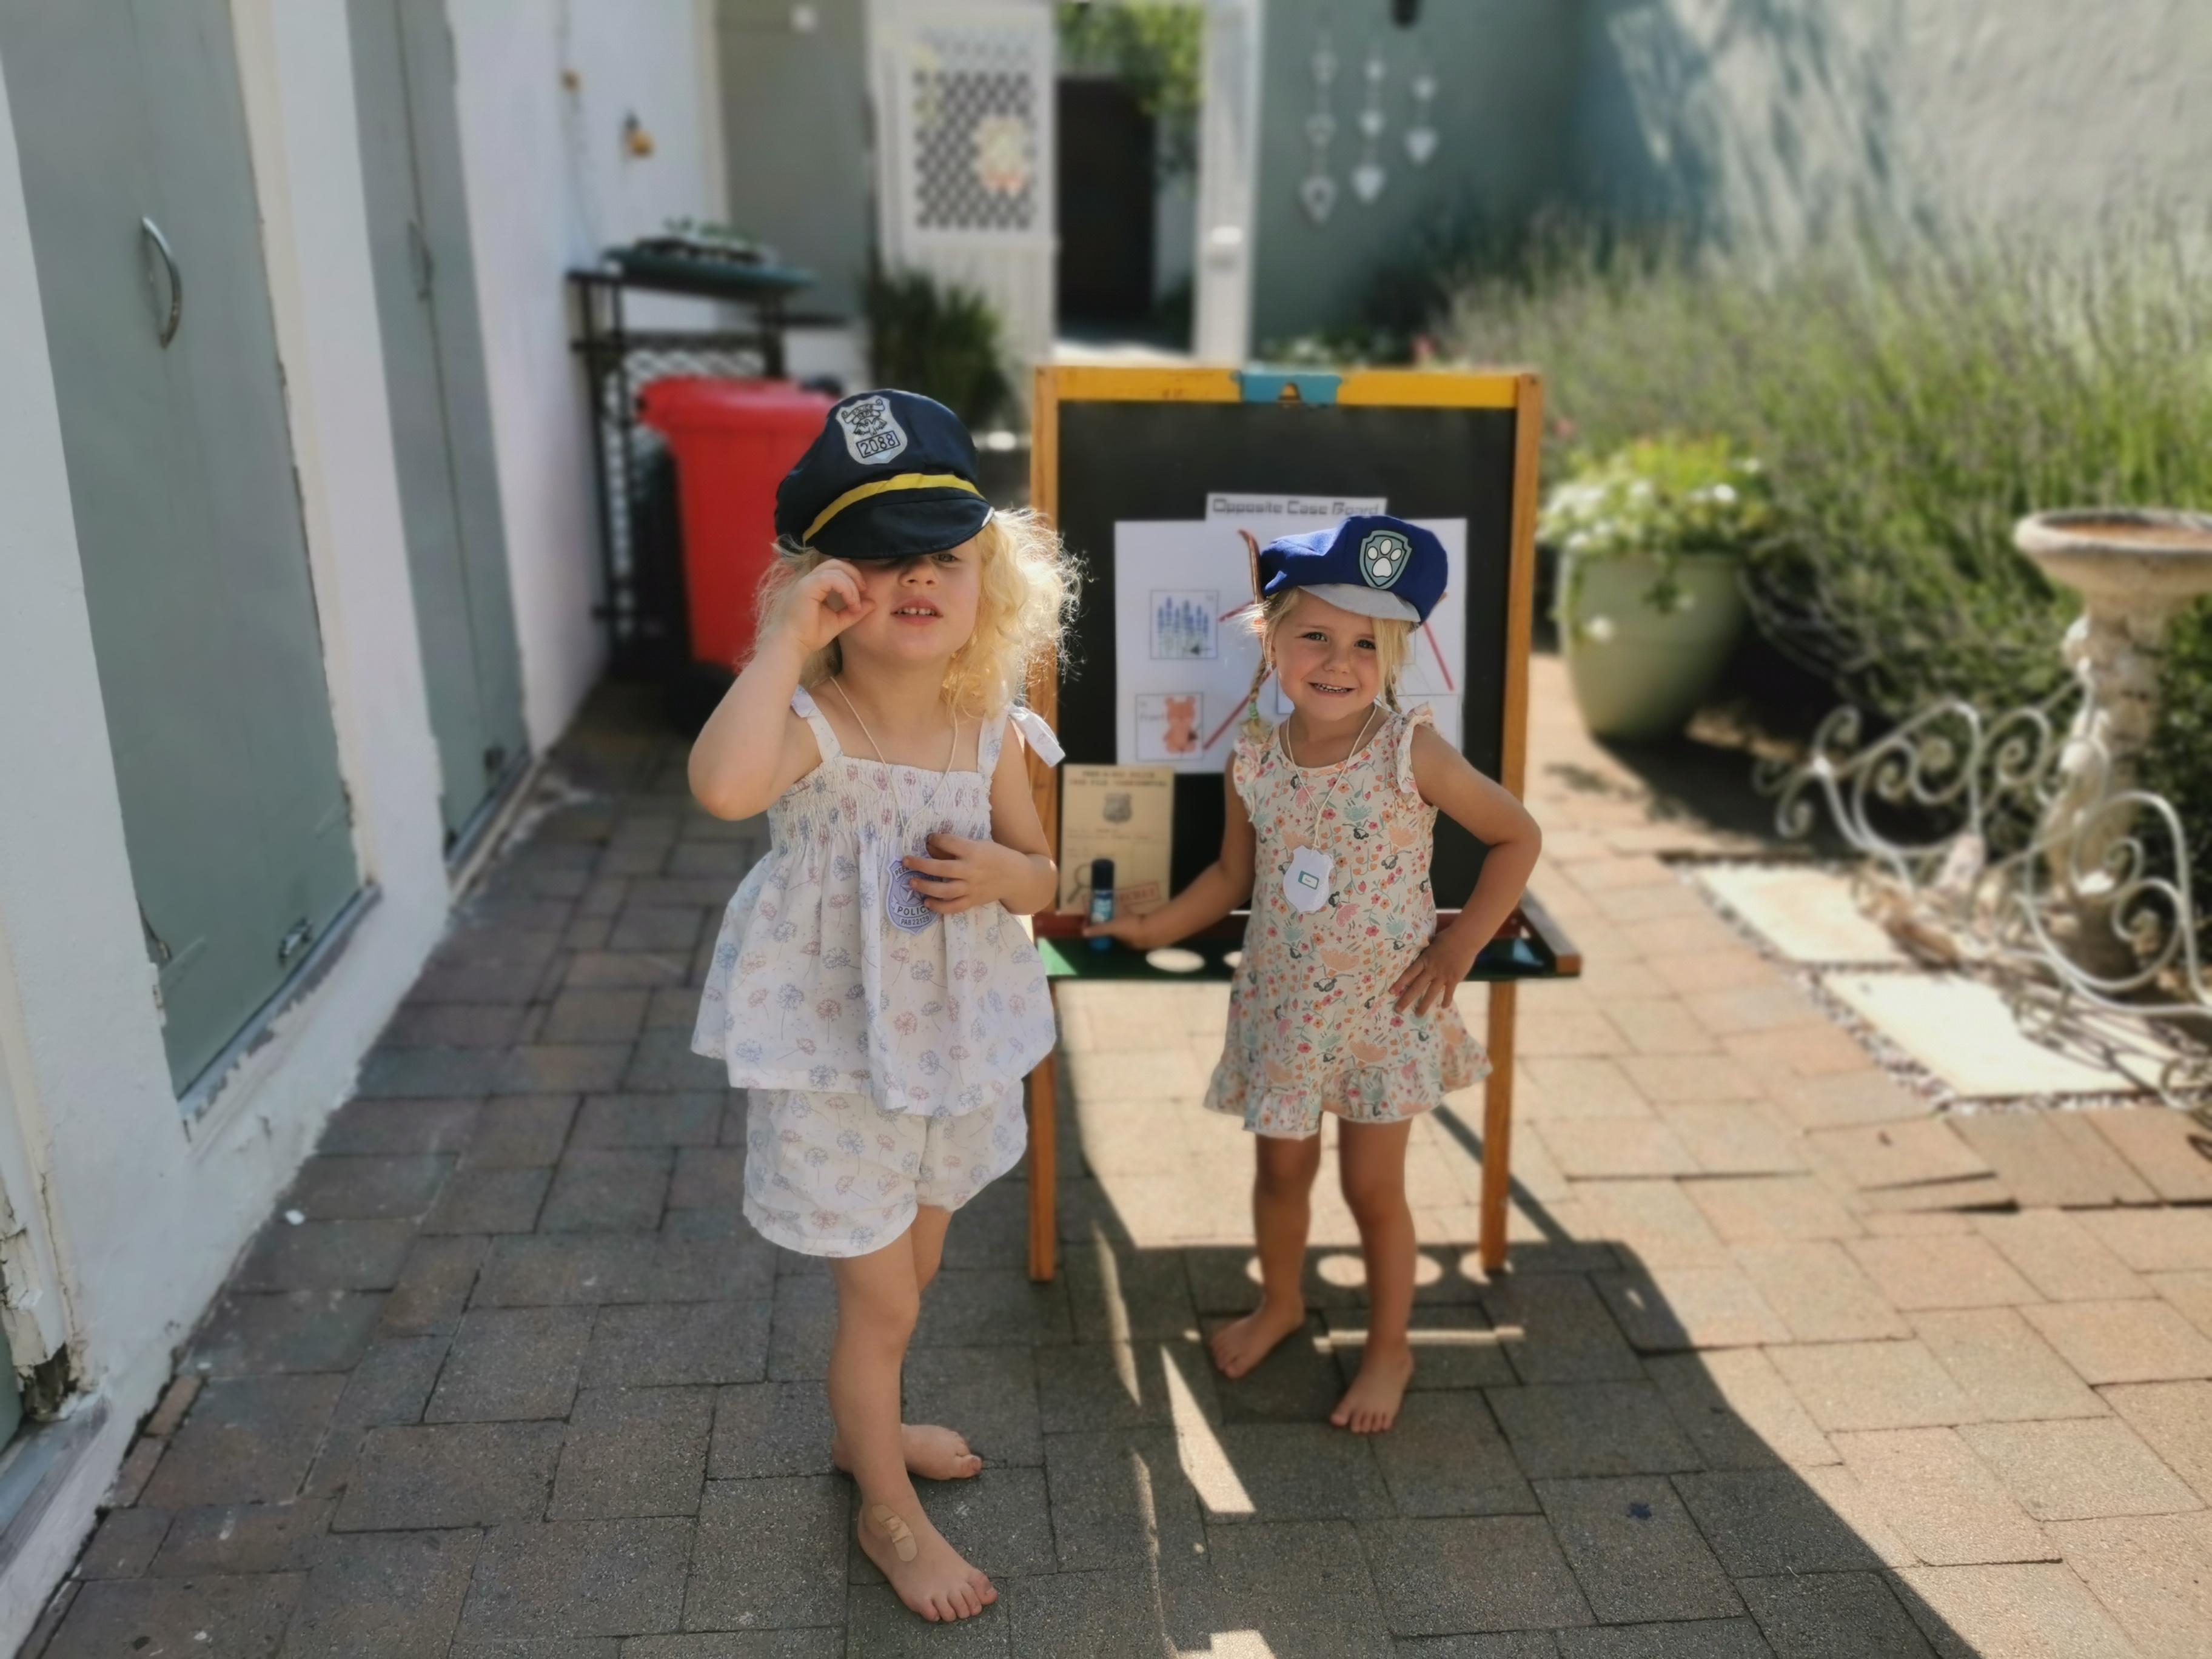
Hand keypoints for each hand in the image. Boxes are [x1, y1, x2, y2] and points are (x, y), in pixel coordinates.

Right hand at [778, 560, 873, 653]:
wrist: (793, 645)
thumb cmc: (810, 636)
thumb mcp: (838, 621)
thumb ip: (854, 612)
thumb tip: (873, 603)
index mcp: (815, 585)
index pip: (835, 568)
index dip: (852, 575)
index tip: (863, 592)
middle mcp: (810, 580)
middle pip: (836, 563)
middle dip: (854, 573)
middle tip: (864, 590)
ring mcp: (807, 582)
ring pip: (835, 569)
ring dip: (851, 585)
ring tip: (855, 604)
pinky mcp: (807, 587)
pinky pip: (831, 578)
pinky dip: (846, 589)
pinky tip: (851, 603)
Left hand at [904, 833, 1028, 915]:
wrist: (1017, 877)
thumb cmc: (997, 856)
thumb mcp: (980, 845)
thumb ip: (957, 847)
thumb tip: (931, 845)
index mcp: (974, 851)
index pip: (948, 843)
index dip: (935, 839)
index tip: (929, 839)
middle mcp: (971, 870)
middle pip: (941, 868)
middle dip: (920, 864)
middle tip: (905, 861)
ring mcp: (972, 887)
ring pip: (944, 890)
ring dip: (925, 886)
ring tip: (911, 883)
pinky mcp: (973, 901)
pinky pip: (953, 907)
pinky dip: (938, 907)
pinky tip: (927, 903)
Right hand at [1081, 914, 1155, 948]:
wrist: (1145, 935)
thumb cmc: (1129, 927)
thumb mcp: (1111, 927)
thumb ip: (1098, 929)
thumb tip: (1084, 932)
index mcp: (1114, 907)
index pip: (1098, 906)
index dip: (1090, 912)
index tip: (1085, 920)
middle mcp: (1115, 913)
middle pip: (1100, 915)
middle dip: (1092, 921)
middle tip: (1085, 930)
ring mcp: (1118, 922)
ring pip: (1104, 924)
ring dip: (1097, 928)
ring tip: (1089, 935)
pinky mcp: (1121, 931)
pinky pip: (1109, 932)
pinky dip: (1103, 935)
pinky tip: (1098, 939)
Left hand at [1389, 932, 1477, 1015]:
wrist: (1465, 938)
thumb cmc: (1448, 936)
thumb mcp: (1431, 942)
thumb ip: (1426, 951)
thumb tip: (1420, 952)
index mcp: (1424, 960)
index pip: (1409, 973)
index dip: (1400, 983)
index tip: (1391, 992)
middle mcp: (1431, 970)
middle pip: (1416, 987)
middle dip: (1406, 999)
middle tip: (1398, 1009)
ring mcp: (1443, 975)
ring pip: (1431, 993)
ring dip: (1424, 1005)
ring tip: (1418, 1015)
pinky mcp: (1454, 978)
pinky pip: (1449, 992)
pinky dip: (1446, 1000)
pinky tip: (1443, 1007)